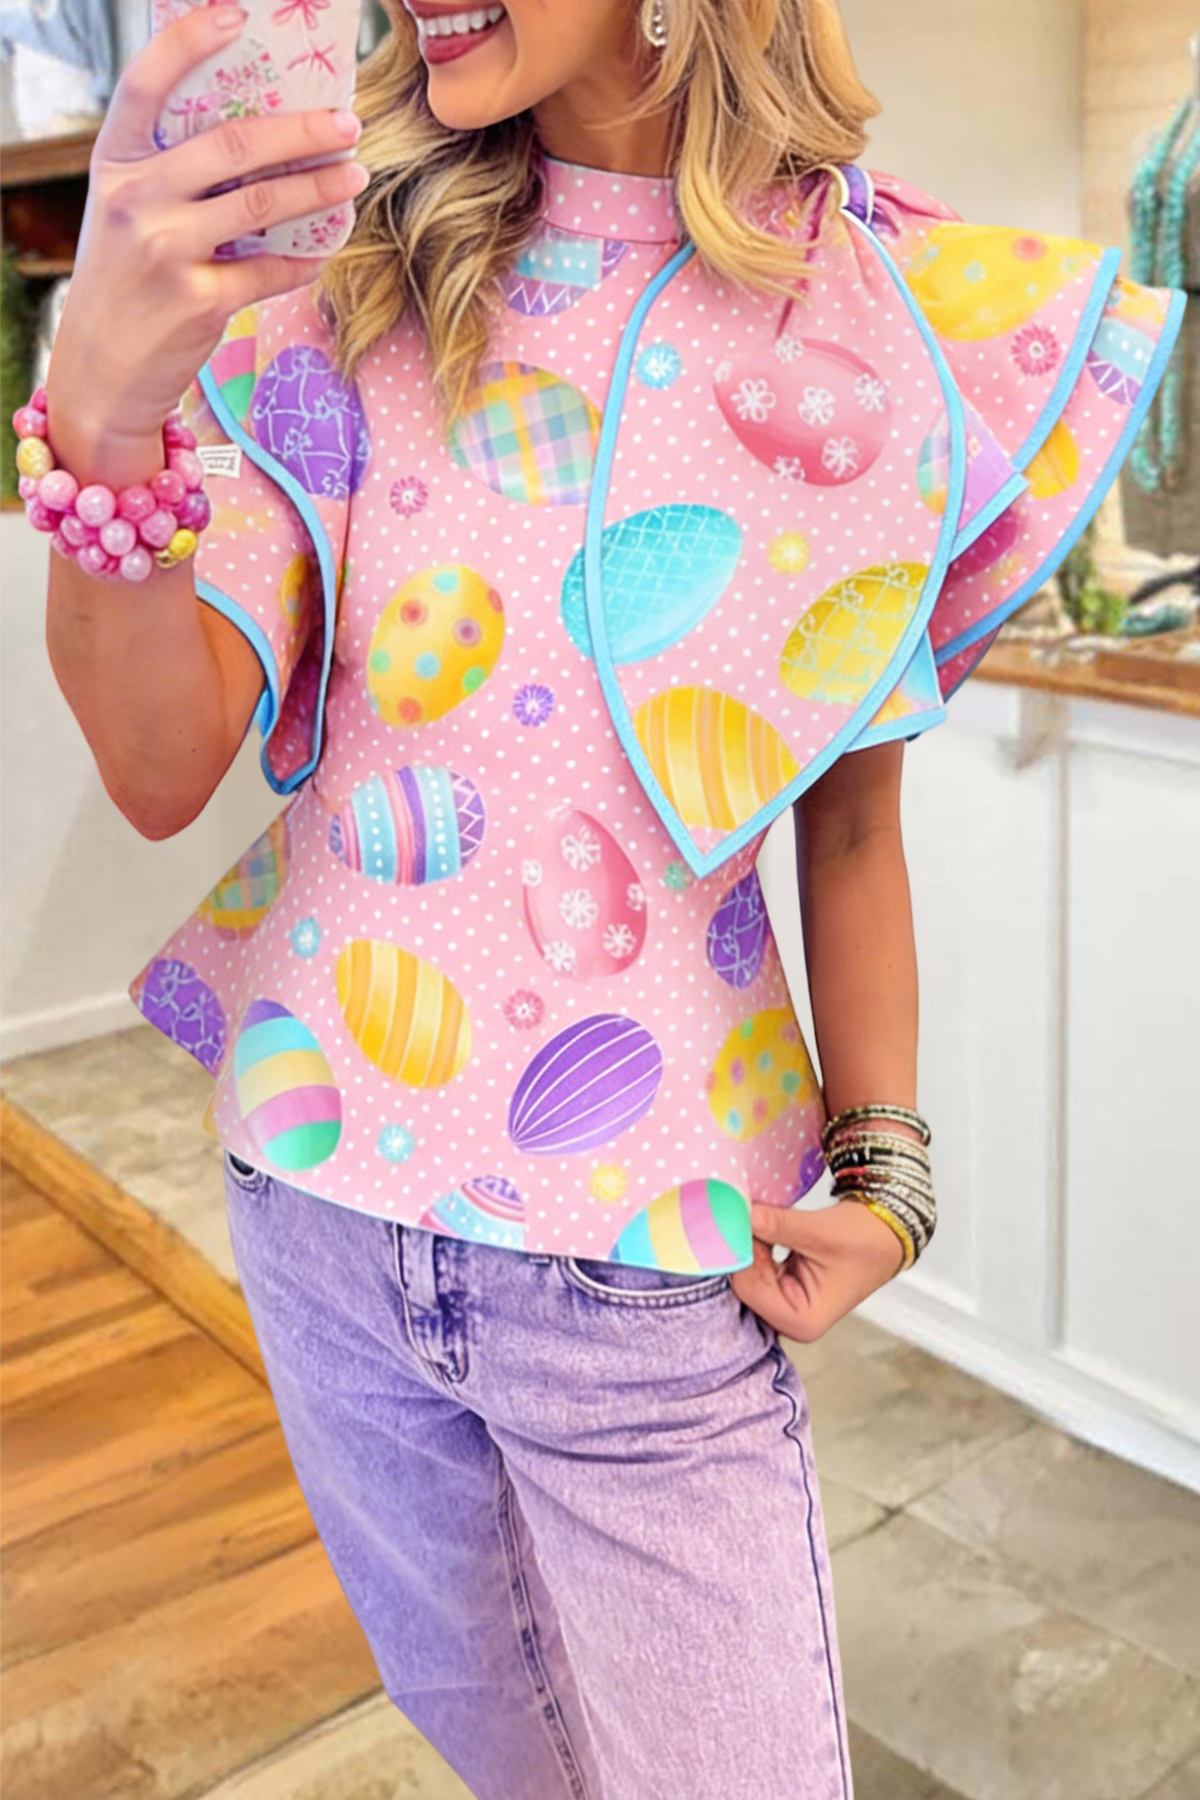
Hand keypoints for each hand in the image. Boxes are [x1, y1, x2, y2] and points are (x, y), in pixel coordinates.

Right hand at [46, 3, 368, 471]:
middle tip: (346, 122)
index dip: (188, 41)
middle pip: (232, 144)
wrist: (100, 371)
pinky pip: (271, 270)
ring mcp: (166, 251)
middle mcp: (135, 200)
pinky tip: (321, 249)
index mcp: (114, 163)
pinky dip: (303, 259)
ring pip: (262, 204)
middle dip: (300, 129)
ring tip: (355, 175)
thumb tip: (260, 138)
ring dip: (319, 186)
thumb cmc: (124, 280)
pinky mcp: (199, 302)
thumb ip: (171, 173)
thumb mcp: (126, 212)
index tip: (234, 14)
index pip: (145, 84)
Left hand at [729, 1198, 904, 1340]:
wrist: (886, 1233)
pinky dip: (756, 1245)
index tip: (734, 1217)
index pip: (749, 1288)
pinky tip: (759, 1224)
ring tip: (752, 1214)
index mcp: (802, 1320)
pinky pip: (757, 1267)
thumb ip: (775, 1225)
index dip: (739, 1252)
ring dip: (749, 1244)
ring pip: (748, 1273)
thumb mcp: (817, 1231)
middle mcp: (791, 1320)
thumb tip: (737, 1212)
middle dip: (742, 1249)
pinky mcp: (784, 1288)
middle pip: (745, 1283)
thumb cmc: (862, 1239)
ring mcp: (786, 1306)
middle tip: (737, 1210)